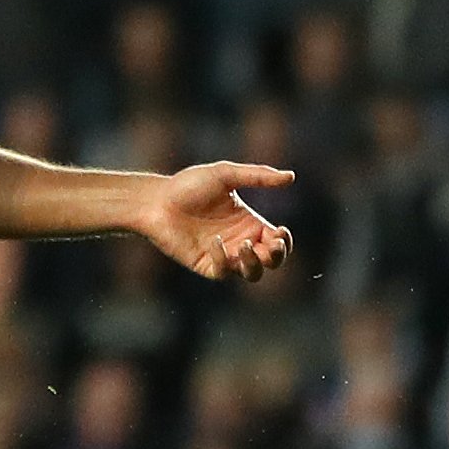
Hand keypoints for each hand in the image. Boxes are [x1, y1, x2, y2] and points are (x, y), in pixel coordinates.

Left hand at [137, 162, 296, 283]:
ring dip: (255, 263)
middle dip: (277, 256)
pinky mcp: (206, 265)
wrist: (156, 200)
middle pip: (271, 261)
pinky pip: (223, 271)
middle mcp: (240, 241)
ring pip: (252, 273)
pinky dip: (223, 259)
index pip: (277, 241)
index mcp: (250, 223)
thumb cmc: (189, 185)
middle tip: (271, 244)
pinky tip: (214, 241)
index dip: (284, 241)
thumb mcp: (226, 174)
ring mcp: (224, 256)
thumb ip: (258, 176)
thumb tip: (291, 177)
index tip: (279, 231)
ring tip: (245, 246)